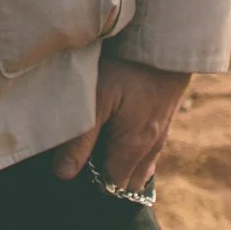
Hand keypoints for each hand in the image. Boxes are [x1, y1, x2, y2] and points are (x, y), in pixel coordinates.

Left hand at [51, 58, 191, 191]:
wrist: (166, 44)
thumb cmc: (129, 68)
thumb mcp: (98, 98)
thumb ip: (81, 138)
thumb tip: (64, 174)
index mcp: (134, 147)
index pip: (112, 185)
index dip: (91, 178)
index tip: (76, 159)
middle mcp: (152, 148)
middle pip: (127, 181)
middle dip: (107, 175)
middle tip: (86, 150)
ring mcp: (161, 136)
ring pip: (140, 167)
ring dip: (120, 162)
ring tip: (100, 138)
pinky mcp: (164, 122)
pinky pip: (148, 151)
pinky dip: (131, 148)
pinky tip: (117, 126)